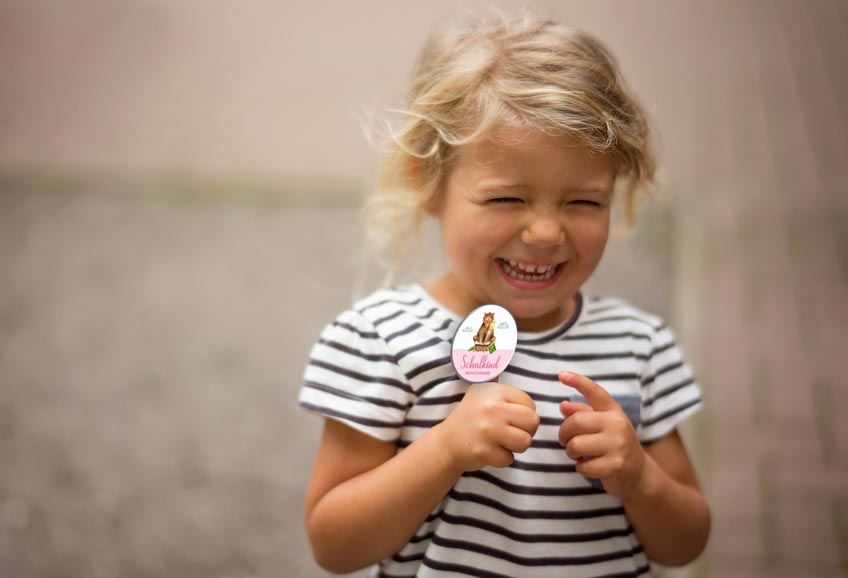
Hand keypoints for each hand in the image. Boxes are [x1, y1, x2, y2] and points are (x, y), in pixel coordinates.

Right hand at [439, 382, 539, 472]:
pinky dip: (502, 459)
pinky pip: (509, 459)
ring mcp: (487, 429)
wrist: (446, 442)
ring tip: (499, 441)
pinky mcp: (483, 450)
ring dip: (514, 446)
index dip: (523, 415)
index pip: (530, 405)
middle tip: (507, 432)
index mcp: (495, 392)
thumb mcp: (481, 392)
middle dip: (524, 431)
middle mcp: (492, 407)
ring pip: (525, 442)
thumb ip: (493, 374)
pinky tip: (489, 451)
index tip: (506, 417)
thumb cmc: (471, 417)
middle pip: (532, 422)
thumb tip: (500, 350)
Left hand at [558, 371, 645, 498]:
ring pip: (576, 445)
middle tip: (565, 440)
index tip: (561, 375)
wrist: (638, 473)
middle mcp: (618, 424)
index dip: (578, 381)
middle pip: (576, 422)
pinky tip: (589, 466)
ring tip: (578, 454)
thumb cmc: (614, 445)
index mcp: (613, 411)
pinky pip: (583, 466)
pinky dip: (580, 468)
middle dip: (564, 433)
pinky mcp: (616, 465)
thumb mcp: (602, 425)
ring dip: (570, 452)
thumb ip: (582, 413)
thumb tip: (563, 405)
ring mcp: (618, 445)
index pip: (596, 392)